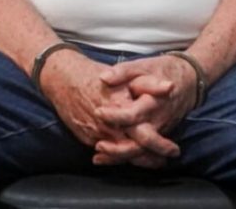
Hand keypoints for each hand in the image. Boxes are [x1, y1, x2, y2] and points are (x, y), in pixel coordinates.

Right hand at [38, 49, 178, 167]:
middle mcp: (108, 126)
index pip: (145, 135)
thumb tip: (171, 87)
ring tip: (151, 161)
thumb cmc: (94, 74)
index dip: (161, 145)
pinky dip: (118, 156)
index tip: (174, 150)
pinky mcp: (86, 137)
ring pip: (120, 155)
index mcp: (121, 110)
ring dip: (136, 159)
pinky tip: (127, 156)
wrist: (62, 79)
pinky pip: (106, 153)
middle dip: (150, 159)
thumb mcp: (125, 74)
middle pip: (133, 151)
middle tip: (164, 160)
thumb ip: (149, 83)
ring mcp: (95, 135)